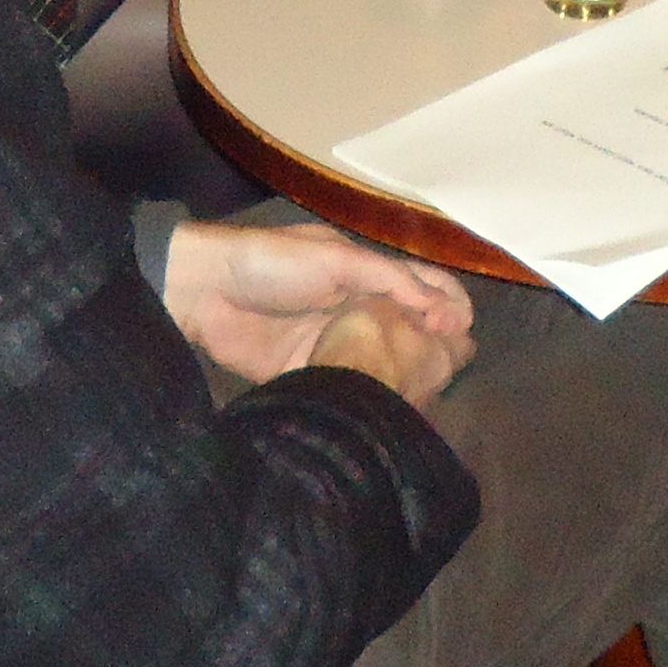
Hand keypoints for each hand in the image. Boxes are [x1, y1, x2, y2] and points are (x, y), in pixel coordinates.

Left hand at [165, 218, 475, 390]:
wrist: (204, 294)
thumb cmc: (270, 263)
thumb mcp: (334, 259)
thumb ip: (387, 279)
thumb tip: (442, 308)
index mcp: (366, 272)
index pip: (423, 284)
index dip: (449, 303)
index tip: (463, 330)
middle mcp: (358, 306)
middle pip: (412, 326)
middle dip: (439, 344)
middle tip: (456, 367)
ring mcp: (336, 340)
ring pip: (386, 357)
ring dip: (411, 372)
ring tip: (434, 391)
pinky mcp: (313, 370)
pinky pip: (352, 381)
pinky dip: (375, 392)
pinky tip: (394, 406)